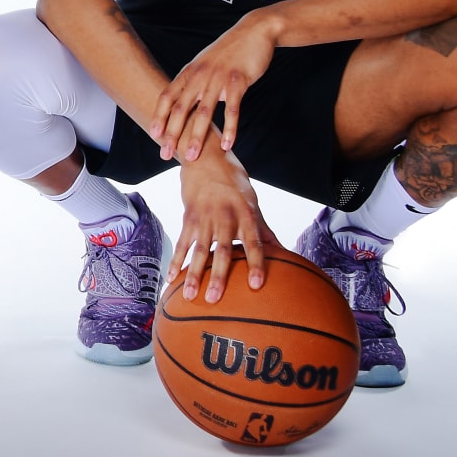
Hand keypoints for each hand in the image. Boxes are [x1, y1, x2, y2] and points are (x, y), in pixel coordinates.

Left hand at [150, 12, 279, 162]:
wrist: (253, 32)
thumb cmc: (228, 53)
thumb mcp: (205, 65)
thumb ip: (194, 84)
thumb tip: (187, 105)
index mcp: (188, 72)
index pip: (167, 97)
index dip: (159, 116)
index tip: (154, 136)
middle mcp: (199, 75)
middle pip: (180, 108)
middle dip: (171, 133)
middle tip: (165, 153)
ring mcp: (218, 78)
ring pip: (204, 112)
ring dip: (197, 136)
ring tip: (192, 156)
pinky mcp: (238, 81)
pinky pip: (232, 109)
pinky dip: (229, 129)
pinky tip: (226, 145)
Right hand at [168, 147, 281, 302]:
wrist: (206, 158)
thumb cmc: (234, 184)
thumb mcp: (252, 204)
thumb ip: (264, 231)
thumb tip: (285, 255)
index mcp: (245, 215)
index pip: (253, 243)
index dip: (255, 264)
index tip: (256, 285)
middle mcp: (225, 217)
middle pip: (221, 250)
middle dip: (218, 275)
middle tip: (214, 298)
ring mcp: (204, 218)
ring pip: (198, 250)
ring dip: (193, 274)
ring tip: (190, 296)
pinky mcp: (188, 218)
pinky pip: (181, 243)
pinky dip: (176, 262)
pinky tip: (171, 279)